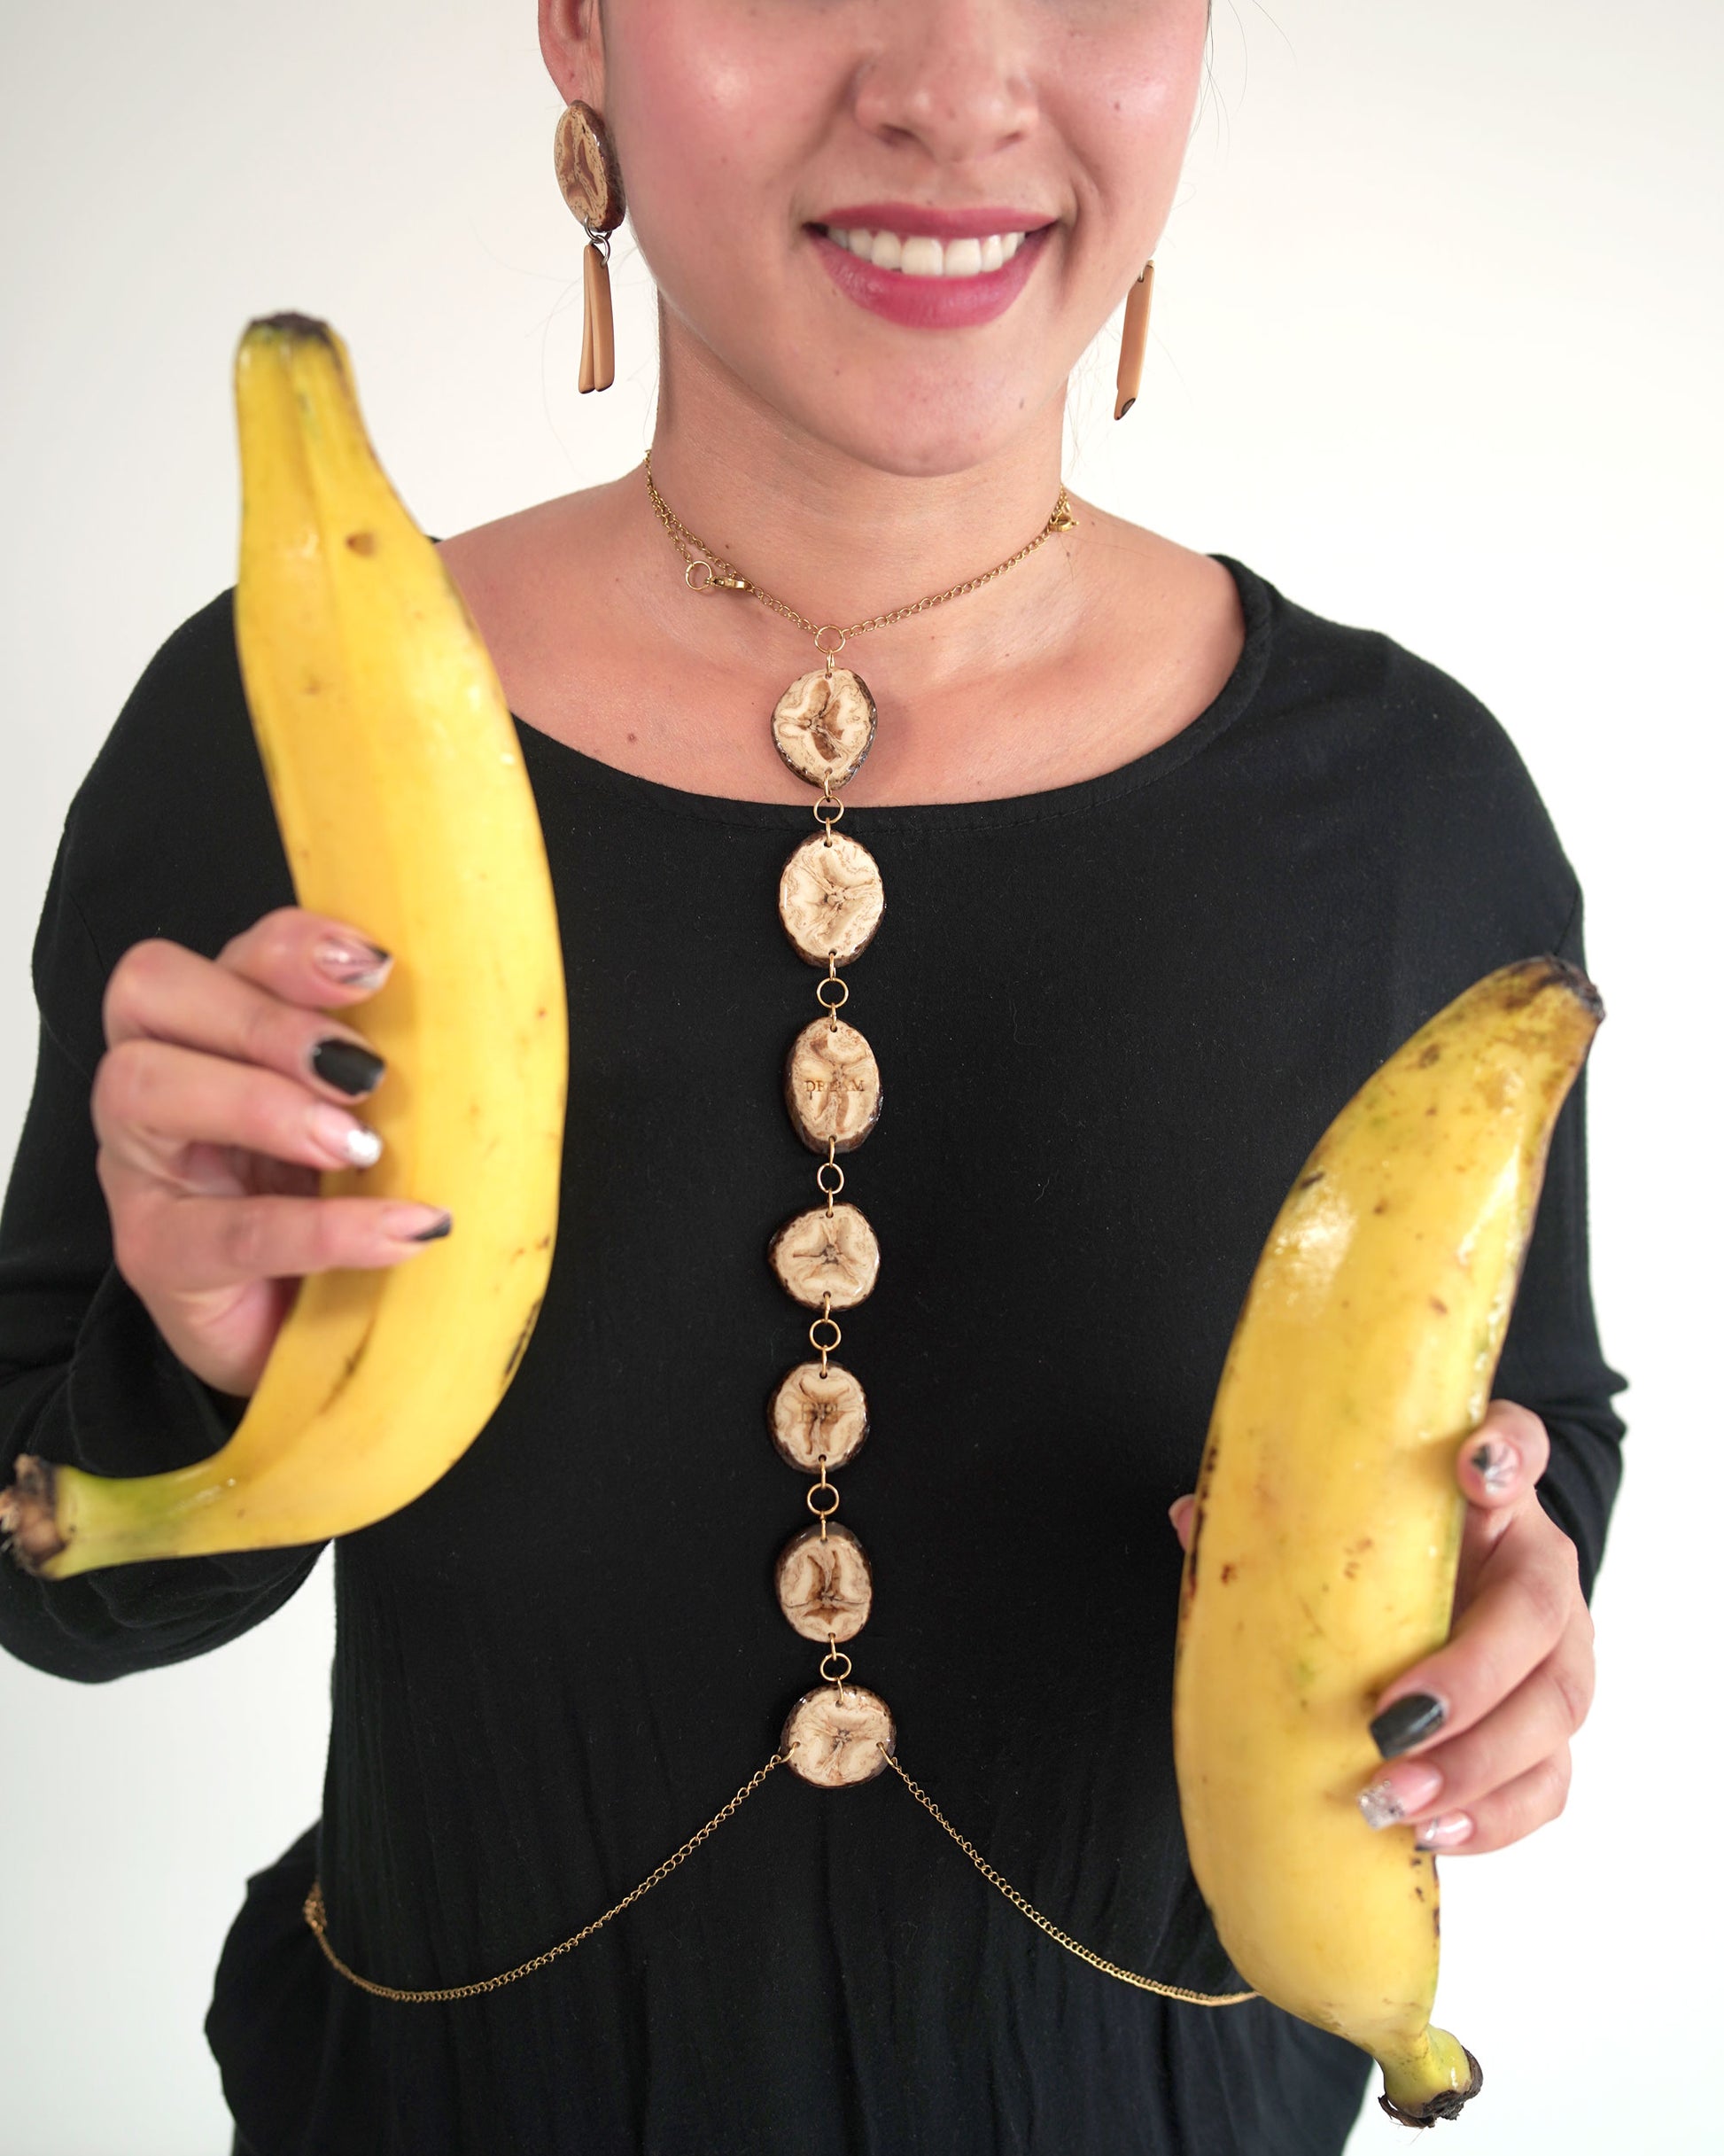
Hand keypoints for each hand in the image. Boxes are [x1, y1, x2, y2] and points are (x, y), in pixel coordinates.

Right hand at [93, 908, 452, 1401]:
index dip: (291, 946)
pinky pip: (224, 1230)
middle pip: (153, 991)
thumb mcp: (368, 1116)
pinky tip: (401, 1232)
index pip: (224, 950)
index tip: (376, 968)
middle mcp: (159, 1080)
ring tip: (360, 1147)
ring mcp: (143, 1167)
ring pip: (143, 1086)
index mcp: (214, 1028)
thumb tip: (467, 1015)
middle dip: (264, 1017)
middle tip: (363, 1071)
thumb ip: (381, 1059)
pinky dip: (323, 1228)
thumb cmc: (339, 1205)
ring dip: (265, 1103)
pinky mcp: (157, 1255)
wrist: (312, 1338)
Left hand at [1167, 1399, 1592, 1853]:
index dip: (1506, 1451)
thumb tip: (1191, 1515)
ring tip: (1398, 1797)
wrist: (1428, 1606)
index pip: (1518, 1445)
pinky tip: (1435, 1831)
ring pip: (1554, 1706)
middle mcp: (1535, 1565)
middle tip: (1390, 1723)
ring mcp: (1556, 1651)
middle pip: (1540, 1611)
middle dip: (1472, 1677)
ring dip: (1478, 1764)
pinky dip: (1496, 1815)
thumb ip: (1275, 1517)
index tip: (1471, 1467)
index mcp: (1485, 1497)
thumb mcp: (1331, 1524)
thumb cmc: (1370, 1560)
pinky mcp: (1550, 1729)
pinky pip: (1548, 1781)